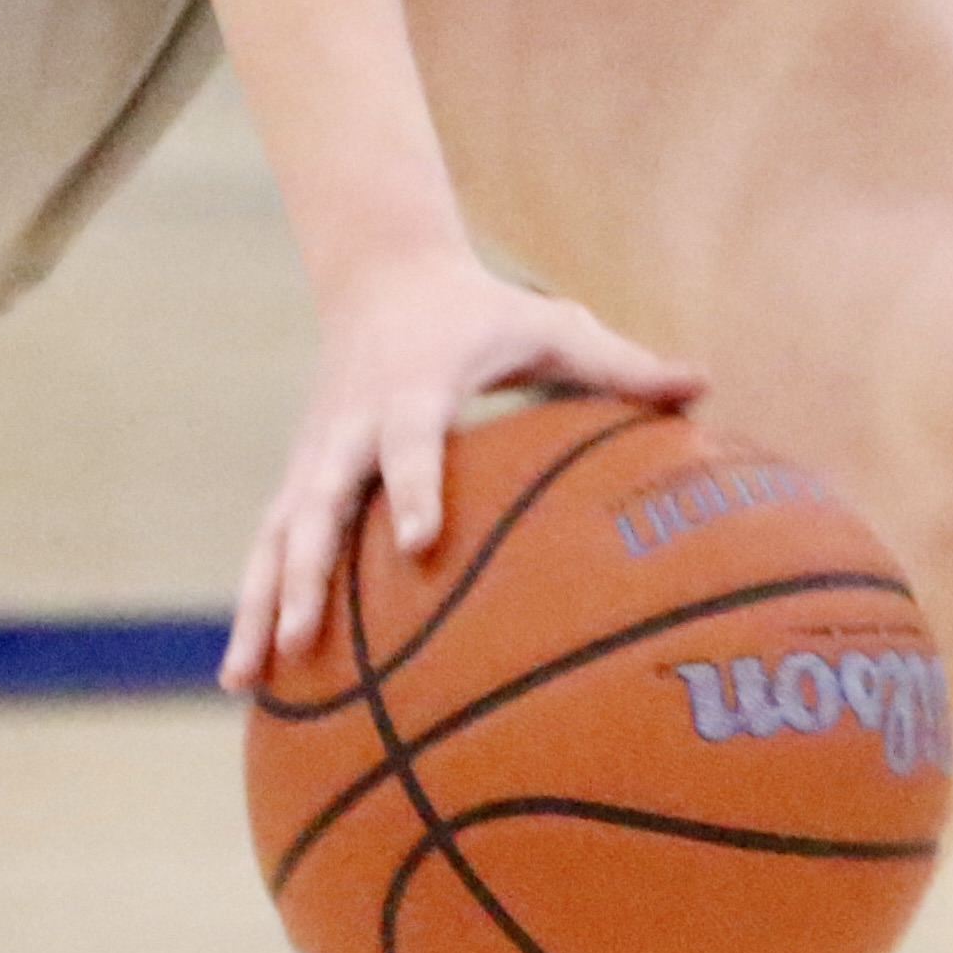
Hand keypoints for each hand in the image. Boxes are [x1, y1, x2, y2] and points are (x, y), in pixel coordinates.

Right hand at [227, 248, 697, 691]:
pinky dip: (254, 602)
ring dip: (262, 603)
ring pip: (279, 534)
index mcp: (414, 388)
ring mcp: (316, 454)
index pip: (410, 441)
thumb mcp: (553, 324)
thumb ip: (623, 364)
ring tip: (248, 680)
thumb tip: (706, 385)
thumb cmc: (483, 310)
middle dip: (309, 571)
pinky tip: (245, 676)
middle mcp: (353, 425)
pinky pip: (270, 545)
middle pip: (320, 501)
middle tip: (305, 638)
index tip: (419, 542)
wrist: (382, 272)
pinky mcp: (299, 475)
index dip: (414, 487)